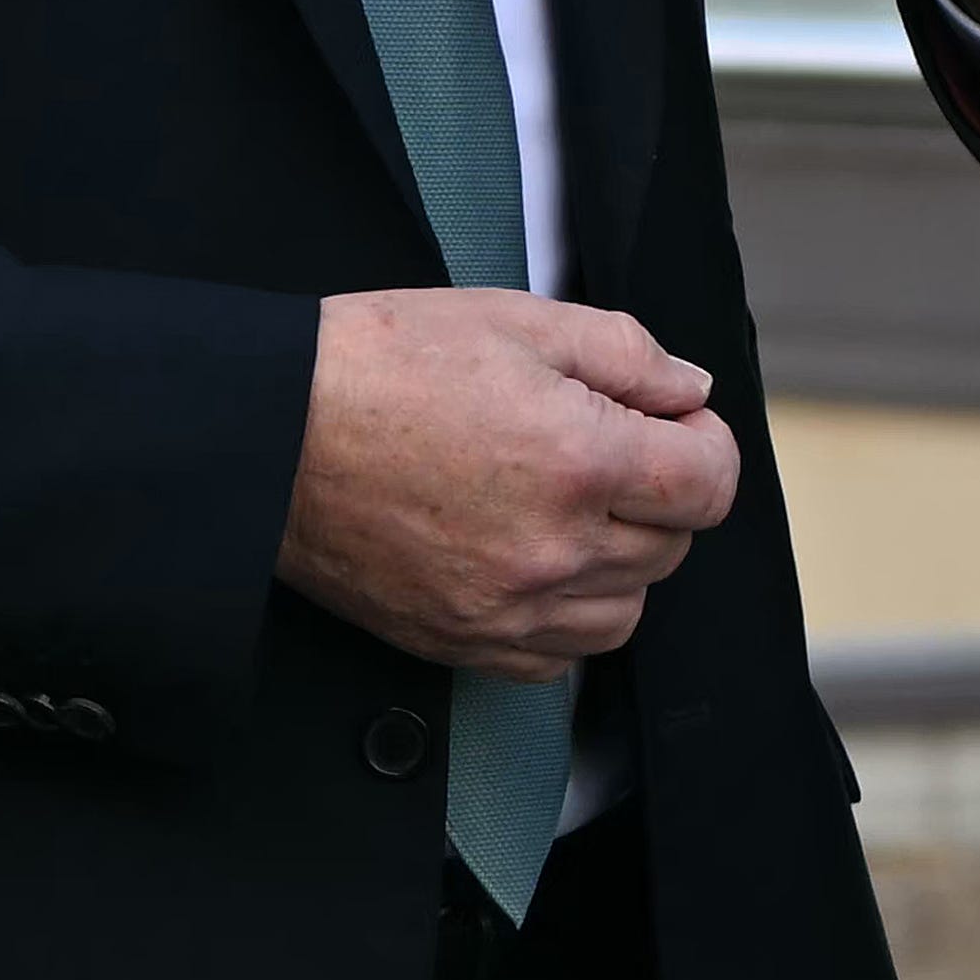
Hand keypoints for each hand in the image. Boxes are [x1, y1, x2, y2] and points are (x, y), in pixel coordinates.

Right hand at [278, 289, 738, 677]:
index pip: (710, 484)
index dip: (702, 444)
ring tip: (564, 506)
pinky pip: (557, 657)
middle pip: (671, 546)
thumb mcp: (517, 321)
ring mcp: (507, 608)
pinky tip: (529, 560)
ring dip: (618, 562)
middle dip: (657, 493)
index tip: (672, 426)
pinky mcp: (462, 642)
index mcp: (580, 459)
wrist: (270, 434)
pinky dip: (563, 615)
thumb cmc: (380, 365)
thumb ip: (627, 355)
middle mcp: (554, 550)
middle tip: (602, 446)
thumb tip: (689, 392)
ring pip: (624, 612)